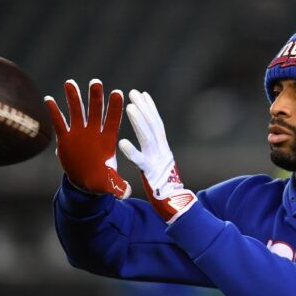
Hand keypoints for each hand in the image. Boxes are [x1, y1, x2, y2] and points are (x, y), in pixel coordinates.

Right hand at [44, 79, 131, 198]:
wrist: (86, 181)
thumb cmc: (101, 179)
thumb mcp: (109, 183)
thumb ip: (117, 185)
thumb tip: (125, 193)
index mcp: (108, 140)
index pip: (113, 121)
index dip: (115, 108)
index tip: (118, 93)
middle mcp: (94, 132)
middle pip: (95, 112)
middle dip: (95, 98)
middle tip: (96, 82)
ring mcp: (79, 133)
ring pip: (77, 112)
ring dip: (74, 98)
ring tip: (70, 82)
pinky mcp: (66, 138)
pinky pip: (59, 123)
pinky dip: (54, 112)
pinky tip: (48, 99)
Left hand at [118, 90, 196, 223]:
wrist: (174, 203)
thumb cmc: (164, 185)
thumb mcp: (161, 163)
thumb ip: (155, 150)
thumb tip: (150, 136)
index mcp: (164, 148)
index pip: (157, 123)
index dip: (150, 108)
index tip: (142, 94)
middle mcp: (162, 151)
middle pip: (154, 125)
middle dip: (144, 108)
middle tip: (133, 92)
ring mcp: (158, 160)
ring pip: (148, 137)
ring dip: (139, 121)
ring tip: (130, 107)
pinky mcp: (151, 173)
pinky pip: (140, 161)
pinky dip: (132, 152)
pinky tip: (121, 143)